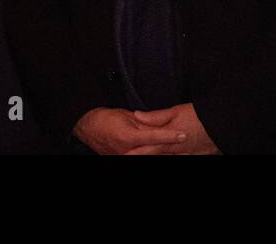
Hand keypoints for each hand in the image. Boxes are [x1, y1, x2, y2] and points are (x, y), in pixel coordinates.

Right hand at [72, 107, 187, 154]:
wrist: (88, 128)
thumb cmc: (106, 119)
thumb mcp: (126, 117)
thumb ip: (143, 123)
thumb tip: (159, 125)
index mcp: (129, 137)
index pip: (154, 137)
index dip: (170, 136)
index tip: (183, 135)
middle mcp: (128, 151)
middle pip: (154, 151)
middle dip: (170, 151)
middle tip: (187, 149)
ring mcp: (125, 158)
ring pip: (149, 157)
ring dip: (164, 154)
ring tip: (181, 153)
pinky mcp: (123, 159)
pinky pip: (141, 157)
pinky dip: (152, 155)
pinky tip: (164, 154)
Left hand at [128, 103, 218, 154]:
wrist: (223, 123)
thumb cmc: (199, 116)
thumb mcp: (175, 111)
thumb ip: (155, 116)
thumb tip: (137, 116)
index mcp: (168, 140)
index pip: (146, 150)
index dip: (134, 153)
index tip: (124, 155)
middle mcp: (176, 151)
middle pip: (156, 157)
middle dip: (142, 156)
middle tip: (128, 156)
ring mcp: (186, 155)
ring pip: (168, 159)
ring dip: (159, 158)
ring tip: (147, 154)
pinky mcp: (196, 156)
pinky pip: (181, 158)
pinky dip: (172, 157)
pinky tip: (169, 155)